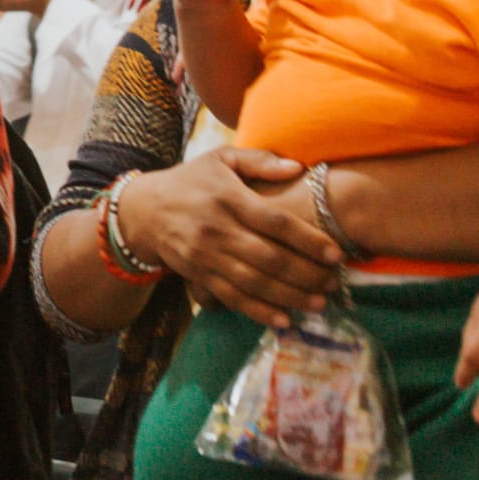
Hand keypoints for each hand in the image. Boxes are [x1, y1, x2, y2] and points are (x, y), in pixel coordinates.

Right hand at [115, 147, 340, 327]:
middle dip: (307, 274)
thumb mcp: (220, 159)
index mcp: (227, 196)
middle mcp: (216, 227)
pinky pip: (232, 297)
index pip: (274, 221)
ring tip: (320, 303)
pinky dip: (259, 311)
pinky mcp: (197, 274)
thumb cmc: (190, 181)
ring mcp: (205, 254)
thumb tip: (298, 168)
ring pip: (254, 282)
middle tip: (334, 282)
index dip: (308, 239)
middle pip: (269, 257)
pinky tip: (284, 320)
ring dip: (290, 296)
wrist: (142, 210)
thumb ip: (259, 160)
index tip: (335, 253)